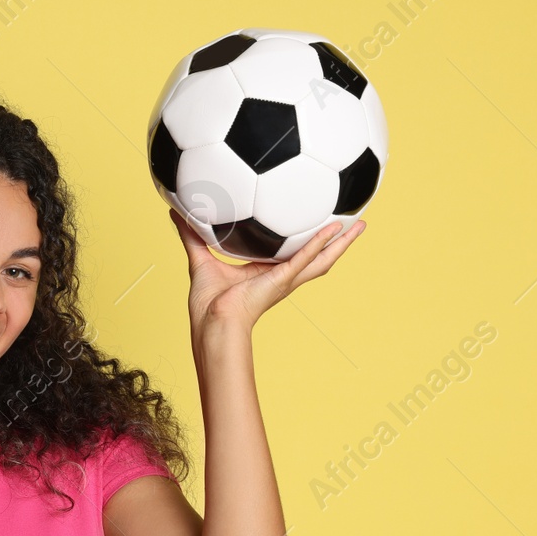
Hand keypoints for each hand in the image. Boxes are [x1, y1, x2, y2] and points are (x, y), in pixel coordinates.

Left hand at [169, 209, 363, 333]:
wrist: (212, 323)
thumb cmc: (207, 304)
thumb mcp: (200, 258)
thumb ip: (192, 235)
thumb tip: (176, 212)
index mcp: (266, 273)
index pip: (292, 253)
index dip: (306, 240)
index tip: (317, 225)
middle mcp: (281, 276)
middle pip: (317, 257)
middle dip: (336, 242)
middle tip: (355, 224)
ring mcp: (285, 280)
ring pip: (321, 260)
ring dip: (341, 244)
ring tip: (360, 227)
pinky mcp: (282, 281)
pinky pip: (304, 259)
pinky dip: (319, 244)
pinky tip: (334, 230)